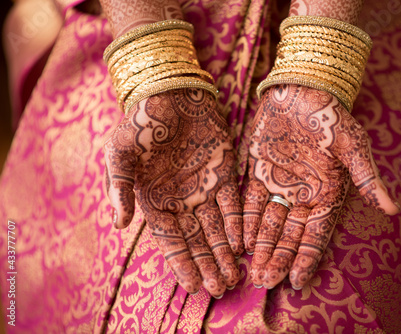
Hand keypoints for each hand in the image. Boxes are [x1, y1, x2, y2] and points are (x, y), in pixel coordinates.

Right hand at [104, 88, 242, 297]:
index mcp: (155, 201)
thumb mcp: (119, 153)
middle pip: (197, 241)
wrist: (169, 92)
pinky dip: (236, 223)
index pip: (171, 240)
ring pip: (217, 228)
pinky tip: (242, 243)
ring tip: (235, 276)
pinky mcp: (225, 173)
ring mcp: (204, 189)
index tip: (193, 287)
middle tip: (220, 289)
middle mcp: (182, 201)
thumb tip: (119, 223)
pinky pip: (233, 203)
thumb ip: (120, 188)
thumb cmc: (139, 122)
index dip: (182, 264)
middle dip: (208, 266)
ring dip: (225, 252)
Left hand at [244, 84, 398, 289]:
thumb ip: (367, 177)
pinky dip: (246, 221)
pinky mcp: (258, 172)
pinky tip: (240, 240)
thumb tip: (393, 209)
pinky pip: (250, 201)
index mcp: (328, 193)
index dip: (307, 257)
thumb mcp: (352, 146)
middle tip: (265, 282)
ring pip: (269, 223)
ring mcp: (279, 185)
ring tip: (252, 270)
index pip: (317, 233)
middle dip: (279, 258)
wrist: (302, 89)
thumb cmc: (332, 116)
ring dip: (261, 246)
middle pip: (289, 234)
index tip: (297, 281)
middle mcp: (303, 194)